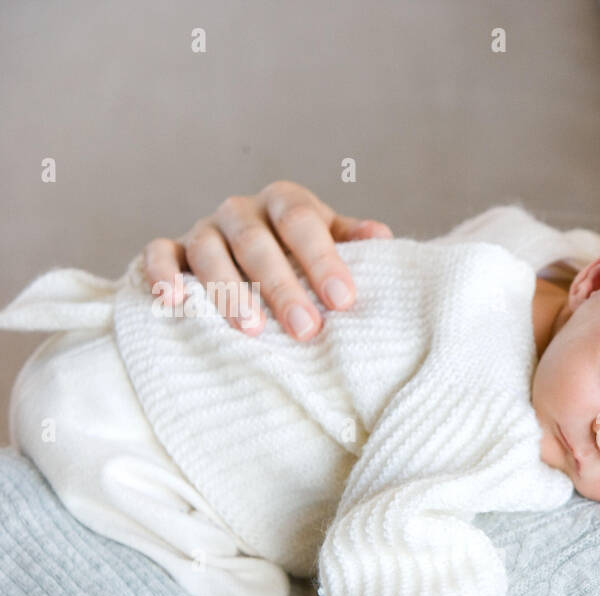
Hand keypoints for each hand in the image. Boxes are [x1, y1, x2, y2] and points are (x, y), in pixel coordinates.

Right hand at [141, 180, 392, 339]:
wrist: (248, 250)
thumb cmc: (299, 252)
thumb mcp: (329, 239)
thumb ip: (351, 238)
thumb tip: (383, 238)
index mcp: (284, 202)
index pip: (301, 221)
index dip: (322, 258)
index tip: (343, 300)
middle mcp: (240, 211)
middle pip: (256, 242)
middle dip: (282, 287)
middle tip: (306, 329)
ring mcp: (203, 229)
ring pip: (208, 251)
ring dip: (228, 290)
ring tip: (252, 330)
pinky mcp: (171, 250)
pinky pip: (158, 253)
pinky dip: (161, 273)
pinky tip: (173, 301)